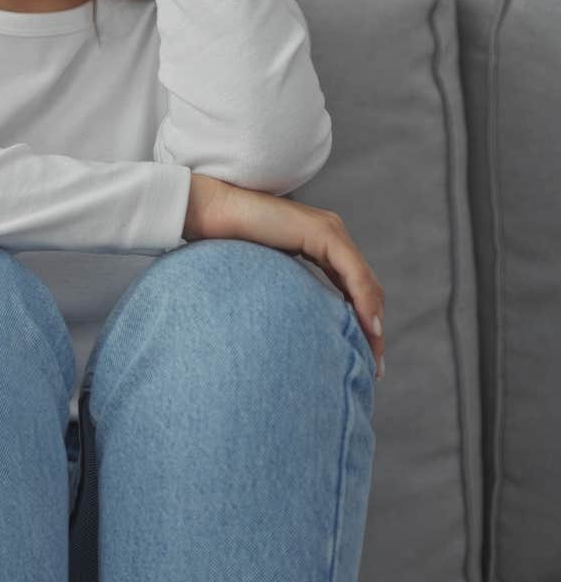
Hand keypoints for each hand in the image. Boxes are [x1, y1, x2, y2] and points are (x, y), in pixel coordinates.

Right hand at [184, 173, 385, 378]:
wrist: (208, 212)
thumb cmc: (222, 243)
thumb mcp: (262, 273)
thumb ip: (281, 288)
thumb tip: (282, 326)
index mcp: (318, 243)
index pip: (352, 287)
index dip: (360, 321)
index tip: (359, 357)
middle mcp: (330, 235)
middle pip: (366, 289)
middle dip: (372, 330)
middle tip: (373, 369)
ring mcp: (329, 231)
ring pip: (366, 284)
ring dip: (372, 323)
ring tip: (372, 357)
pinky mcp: (323, 233)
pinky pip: (353, 274)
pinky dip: (363, 303)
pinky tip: (366, 328)